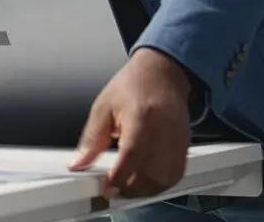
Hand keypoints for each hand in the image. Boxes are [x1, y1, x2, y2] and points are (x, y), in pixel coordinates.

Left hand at [69, 48, 192, 197]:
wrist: (162, 73)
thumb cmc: (133, 85)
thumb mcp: (103, 107)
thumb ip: (91, 139)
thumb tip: (79, 163)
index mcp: (140, 117)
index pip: (132, 155)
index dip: (119, 178)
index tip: (106, 187)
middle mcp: (162, 131)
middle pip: (151, 173)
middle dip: (130, 189)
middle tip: (113, 190)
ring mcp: (177, 139)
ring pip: (166, 178)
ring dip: (145, 190)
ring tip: (128, 188)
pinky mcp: (185, 145)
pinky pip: (176, 174)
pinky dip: (160, 184)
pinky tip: (146, 181)